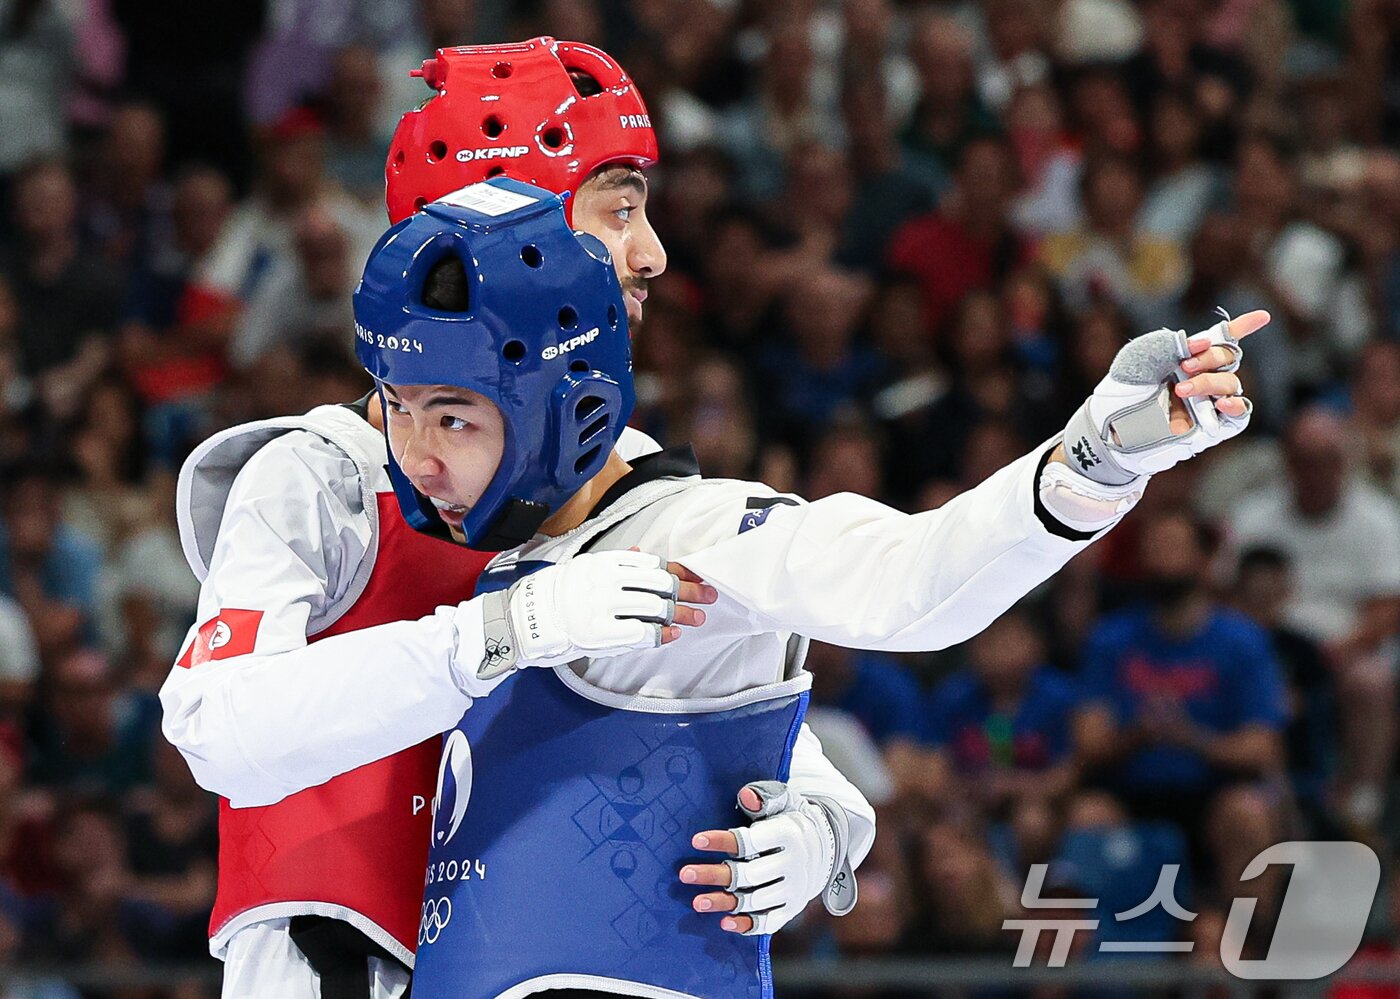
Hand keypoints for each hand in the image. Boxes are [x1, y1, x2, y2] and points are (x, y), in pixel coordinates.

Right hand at [473, 550, 716, 679]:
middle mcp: (606, 582)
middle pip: (660, 584)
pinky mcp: (601, 634)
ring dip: (681, 613)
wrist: (525, 620)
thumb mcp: (585, 569)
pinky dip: (660, 634)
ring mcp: (604, 608)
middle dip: (689, 590)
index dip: (679, 570)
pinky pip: (641, 633)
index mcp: (604, 562)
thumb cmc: (556, 594)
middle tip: (709, 596)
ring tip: (697, 618)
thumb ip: (616, 562)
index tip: (697, 574)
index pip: (652, 563)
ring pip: (655, 607)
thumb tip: (643, 552)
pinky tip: (671, 635)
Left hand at [679, 781, 854, 935]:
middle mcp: (794, 865)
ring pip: (754, 900)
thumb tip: (746, 796)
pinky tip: (725, 923)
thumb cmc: (790, 819)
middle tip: (685, 874)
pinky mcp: (792, 908)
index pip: (751, 841)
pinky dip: (747, 925)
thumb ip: (763, 798)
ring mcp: (794, 890)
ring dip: (724, 902)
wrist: (825, 844)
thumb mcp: (782, 801)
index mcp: (789, 835)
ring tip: (697, 902)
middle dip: (715, 875)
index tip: (696, 841)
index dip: (723, 841)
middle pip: (748, 874)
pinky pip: (769, 922)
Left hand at [1059, 310, 1268, 484]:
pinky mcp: (1209, 429)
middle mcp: (1199, 378)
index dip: (1240, 327)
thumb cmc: (1120, 395)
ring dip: (1210, 383)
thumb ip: (1166, 344)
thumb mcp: (1137, 360)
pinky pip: (1238, 417)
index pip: (1218, 340)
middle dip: (1212, 357)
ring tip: (1181, 390)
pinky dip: (1238, 408)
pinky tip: (1225, 404)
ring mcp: (1206, 404)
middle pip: (1227, 359)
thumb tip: (1201, 342)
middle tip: (1184, 366)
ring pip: (1230, 384)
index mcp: (1183, 358)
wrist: (1109, 432)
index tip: (1262, 317)